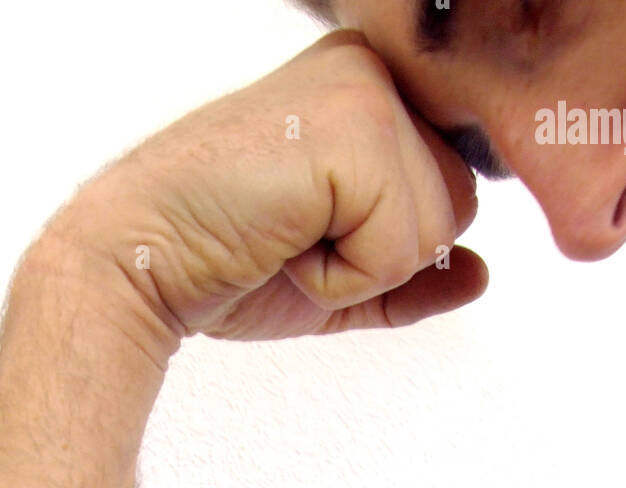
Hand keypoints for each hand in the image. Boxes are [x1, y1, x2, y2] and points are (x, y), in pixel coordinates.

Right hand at [38, 29, 486, 350]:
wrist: (141, 263)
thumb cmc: (223, 261)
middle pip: (458, 207)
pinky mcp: (355, 133)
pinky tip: (285, 244)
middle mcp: (372, 72)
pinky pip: (402, 249)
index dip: (390, 242)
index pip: (450, 190)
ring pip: (440, 230)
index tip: (309, 232)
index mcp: (368, 89)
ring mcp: (366, 94)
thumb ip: (411, 273)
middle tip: (296, 236)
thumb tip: (483, 275)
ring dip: (361, 267)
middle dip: (383, 255)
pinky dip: (343, 277)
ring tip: (288, 236)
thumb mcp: (337, 276)